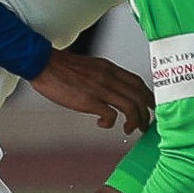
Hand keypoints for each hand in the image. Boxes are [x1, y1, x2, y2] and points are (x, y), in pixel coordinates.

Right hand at [29, 48, 152, 133]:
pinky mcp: (89, 100)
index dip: (148, 96)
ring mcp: (100, 89)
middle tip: (145, 125)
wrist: (42, 63)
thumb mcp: (91, 67)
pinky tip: (104, 124)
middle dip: (146, 113)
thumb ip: (105, 77)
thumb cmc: (63, 67)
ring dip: (135, 121)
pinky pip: (111, 115)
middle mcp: (109, 77)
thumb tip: (113, 92)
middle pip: (139, 96)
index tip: (150, 107)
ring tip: (130, 129)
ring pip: (131, 106)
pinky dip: (111, 123)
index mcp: (110, 68)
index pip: (138, 82)